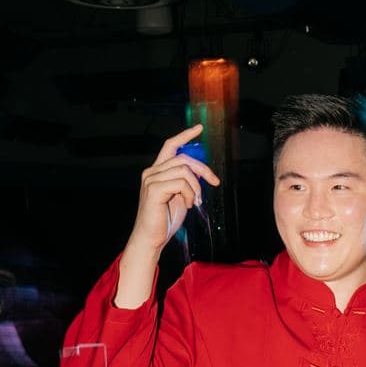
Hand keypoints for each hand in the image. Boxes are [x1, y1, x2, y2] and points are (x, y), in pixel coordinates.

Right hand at [128, 128, 219, 253]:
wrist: (151, 238)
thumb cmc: (165, 220)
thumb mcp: (180, 196)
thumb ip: (186, 181)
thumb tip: (200, 172)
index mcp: (157, 171)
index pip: (170, 145)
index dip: (185, 136)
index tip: (199, 128)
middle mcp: (152, 172)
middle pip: (183, 158)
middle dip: (203, 169)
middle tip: (214, 182)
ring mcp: (151, 179)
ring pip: (184, 170)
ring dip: (196, 187)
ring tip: (195, 201)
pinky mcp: (154, 189)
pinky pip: (181, 183)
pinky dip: (190, 194)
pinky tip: (188, 205)